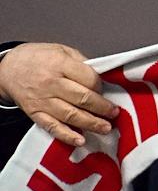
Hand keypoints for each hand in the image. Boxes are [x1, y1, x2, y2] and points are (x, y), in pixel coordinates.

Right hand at [0, 43, 117, 146]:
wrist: (6, 69)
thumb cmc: (36, 58)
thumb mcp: (61, 50)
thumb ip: (81, 63)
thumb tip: (101, 77)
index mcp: (60, 64)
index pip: (89, 79)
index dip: (101, 86)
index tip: (107, 91)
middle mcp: (51, 84)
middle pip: (82, 99)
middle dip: (102, 108)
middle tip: (114, 114)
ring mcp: (42, 100)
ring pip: (70, 115)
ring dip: (91, 123)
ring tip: (105, 128)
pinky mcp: (35, 113)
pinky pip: (52, 126)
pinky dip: (67, 135)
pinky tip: (80, 140)